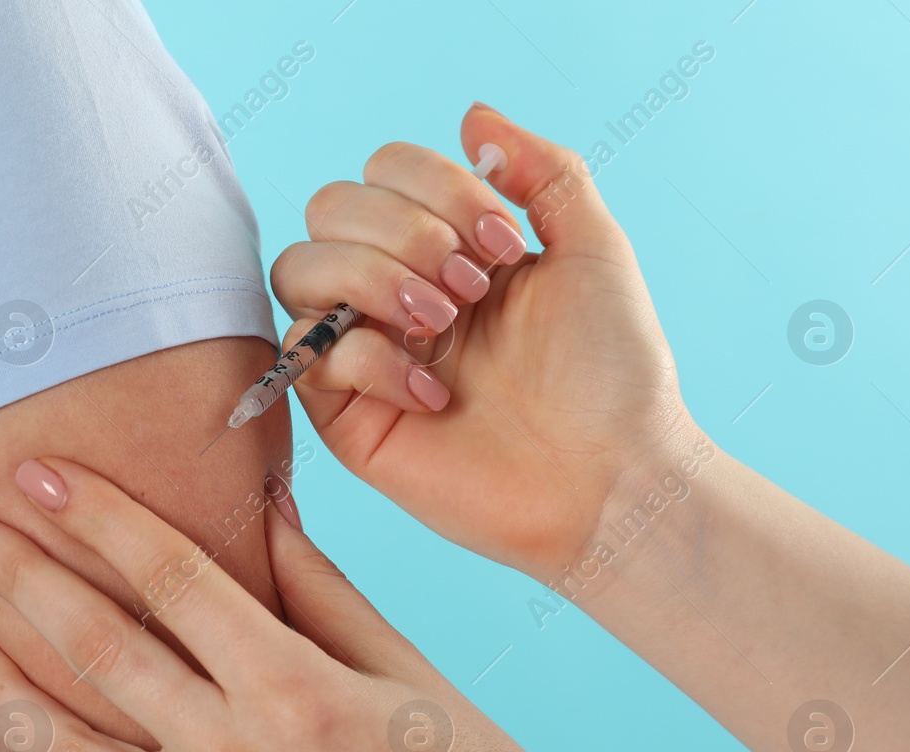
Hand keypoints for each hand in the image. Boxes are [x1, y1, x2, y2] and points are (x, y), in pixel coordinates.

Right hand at [269, 103, 694, 583]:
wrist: (612, 479)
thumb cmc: (611, 374)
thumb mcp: (593, 246)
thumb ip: (543, 169)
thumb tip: (471, 114)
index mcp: (447, 248)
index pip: (383, 171)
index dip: (434, 187)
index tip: (505, 245)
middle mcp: (397, 291)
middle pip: (328, 207)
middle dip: (401, 230)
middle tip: (472, 288)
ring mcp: (367, 352)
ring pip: (297, 268)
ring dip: (371, 278)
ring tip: (443, 324)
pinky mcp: (348, 418)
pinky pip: (308, 353)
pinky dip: (370, 359)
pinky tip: (435, 395)